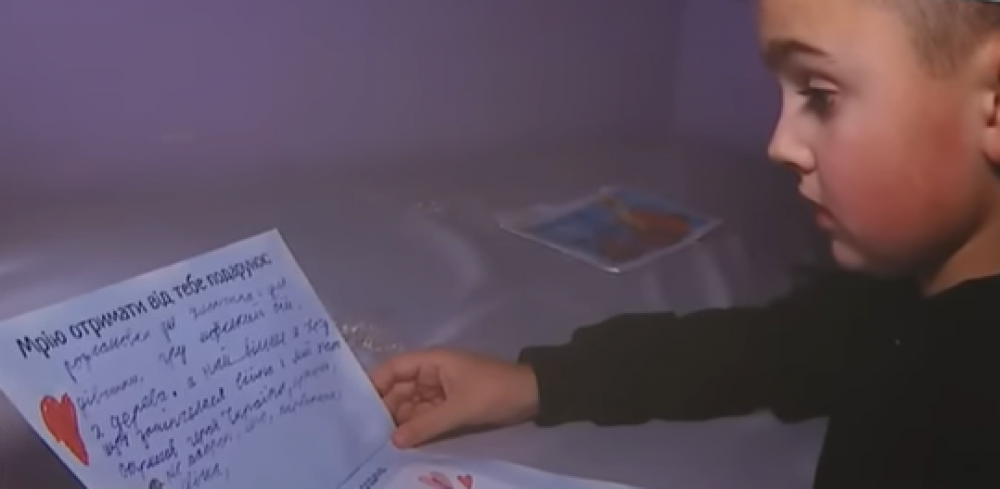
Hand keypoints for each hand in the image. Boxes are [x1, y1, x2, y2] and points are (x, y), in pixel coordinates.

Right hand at [369, 348, 538, 448]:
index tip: (355, 408)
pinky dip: (414, 428)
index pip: (392, 369)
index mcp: (431, 362)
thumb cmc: (494, 391)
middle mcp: (430, 374)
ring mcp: (439, 390)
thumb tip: (393, 441)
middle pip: (398, 390)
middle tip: (363, 434)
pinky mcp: (448, 406)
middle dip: (383, 409)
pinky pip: (424, 416)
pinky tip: (401, 444)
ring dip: (398, 422)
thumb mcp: (460, 408)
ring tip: (377, 443)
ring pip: (409, 406)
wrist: (532, 396)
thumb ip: (426, 424)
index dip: (373, 385)